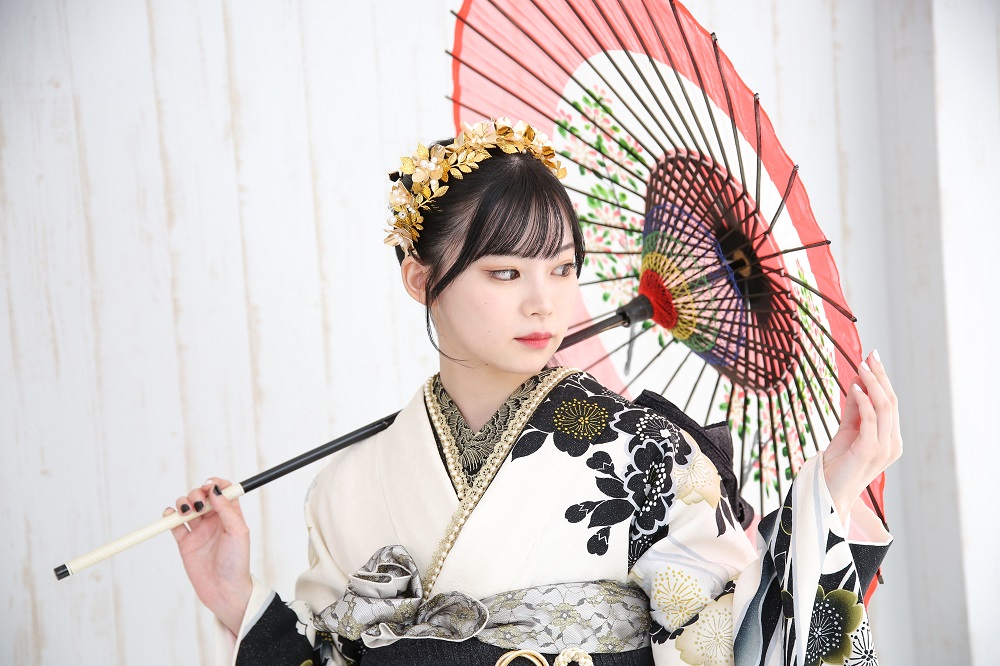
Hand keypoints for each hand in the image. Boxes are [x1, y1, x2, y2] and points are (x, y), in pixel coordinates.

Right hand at [164, 477, 251, 633]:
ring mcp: (199, 531)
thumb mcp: (238, 532)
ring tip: (187, 512)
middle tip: (198, 505)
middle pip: (201, 495)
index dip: (214, 483)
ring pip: (187, 506)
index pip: (222, 490)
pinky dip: (169, 515)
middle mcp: (214, 520)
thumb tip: (214, 489)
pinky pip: (174, 524)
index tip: (208, 485)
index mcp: (230, 515)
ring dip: (183, 503)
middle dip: (196, 493)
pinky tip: (171, 516)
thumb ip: (227, 509)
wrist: (224, 591)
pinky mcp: (185, 543)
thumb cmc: (237, 562)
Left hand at [822, 350, 902, 520]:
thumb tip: (858, 380)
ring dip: (872, 383)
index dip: (883, 379)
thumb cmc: (839, 462)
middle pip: (892, 401)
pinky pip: (871, 419)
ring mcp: (884, 448)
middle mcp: (893, 443)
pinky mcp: (870, 450)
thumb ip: (855, 407)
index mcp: (891, 438)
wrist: (828, 491)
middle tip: (870, 355)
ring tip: (861, 366)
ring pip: (885, 407)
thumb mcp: (848, 429)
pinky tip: (853, 388)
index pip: (892, 403)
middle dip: (880, 376)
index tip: (873, 357)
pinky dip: (864, 400)